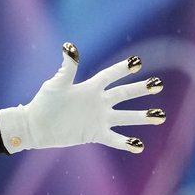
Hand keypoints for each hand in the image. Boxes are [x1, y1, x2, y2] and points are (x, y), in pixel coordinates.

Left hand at [0, 43, 164, 153]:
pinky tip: (139, 146)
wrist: (34, 126)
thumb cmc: (43, 102)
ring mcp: (98, 118)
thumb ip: (67, 68)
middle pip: (124, 94)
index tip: (138, 62)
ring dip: (142, 116)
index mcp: (89, 88)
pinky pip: (114, 139)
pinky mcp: (94, 134)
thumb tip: (70, 48)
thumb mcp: (55, 84)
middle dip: (141, 90)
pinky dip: (126, 143)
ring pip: (125, 116)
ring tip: (160, 116)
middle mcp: (98, 102)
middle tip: (158, 85)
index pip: (110, 76)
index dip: (123, 69)